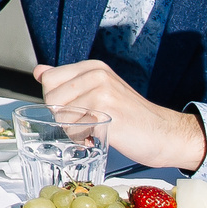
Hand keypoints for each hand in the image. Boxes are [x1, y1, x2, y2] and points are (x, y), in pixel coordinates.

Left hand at [34, 59, 206, 170]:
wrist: (167, 135)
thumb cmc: (132, 117)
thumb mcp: (100, 91)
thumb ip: (69, 81)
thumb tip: (39, 71)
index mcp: (93, 68)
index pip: (49, 79)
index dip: (56, 100)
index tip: (76, 109)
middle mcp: (97, 76)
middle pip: (51, 98)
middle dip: (63, 117)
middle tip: (86, 123)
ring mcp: (102, 93)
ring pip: (61, 116)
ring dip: (73, 131)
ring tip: (94, 131)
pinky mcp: (107, 114)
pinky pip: (74, 130)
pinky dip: (83, 140)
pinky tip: (99, 138)